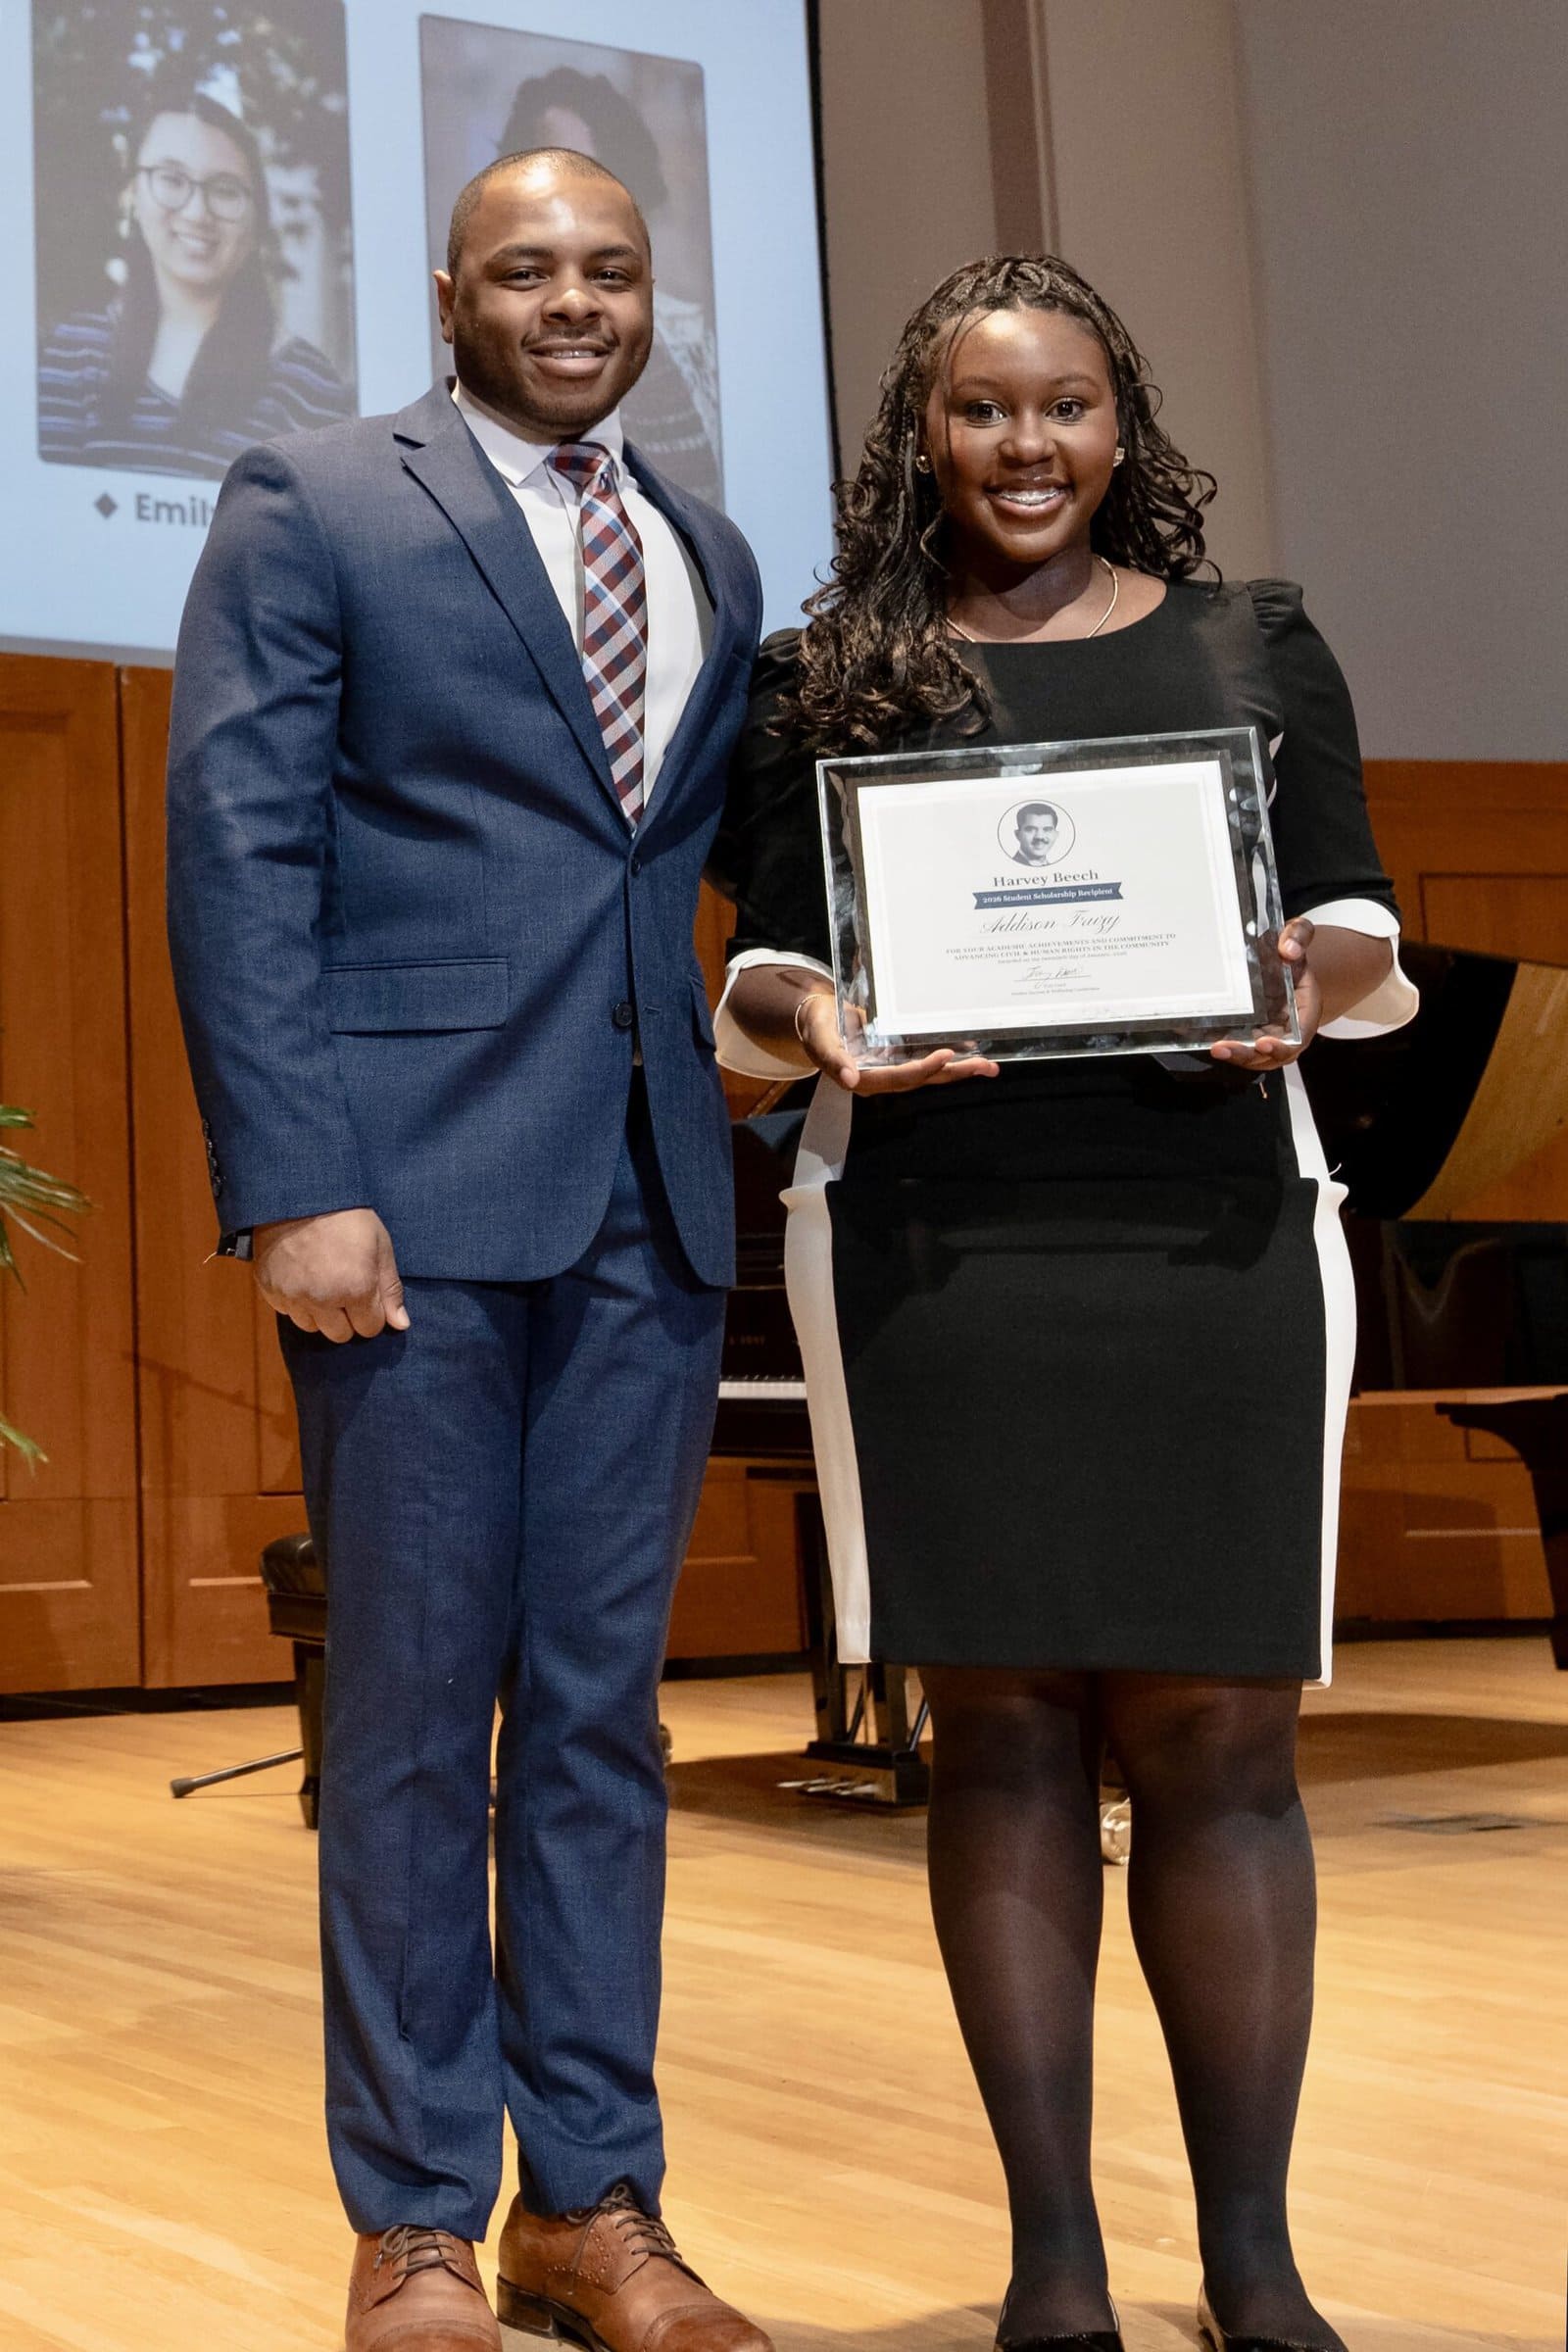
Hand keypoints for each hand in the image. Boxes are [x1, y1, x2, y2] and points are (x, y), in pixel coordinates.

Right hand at [253, 1208, 409, 1341]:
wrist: (300, 1194)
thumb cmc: (348, 1217)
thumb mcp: (380, 1246)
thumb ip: (390, 1289)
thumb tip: (401, 1324)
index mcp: (356, 1289)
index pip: (369, 1328)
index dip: (372, 1313)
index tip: (367, 1294)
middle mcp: (322, 1299)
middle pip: (341, 1335)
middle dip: (348, 1319)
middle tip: (346, 1290)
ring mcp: (293, 1296)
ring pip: (312, 1327)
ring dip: (321, 1314)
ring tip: (323, 1284)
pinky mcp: (269, 1289)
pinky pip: (288, 1312)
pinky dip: (297, 1302)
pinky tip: (303, 1279)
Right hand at [794, 990, 999, 1092]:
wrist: (818, 1019)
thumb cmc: (818, 1026)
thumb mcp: (820, 1039)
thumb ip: (833, 1059)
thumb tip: (849, 1080)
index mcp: (864, 1077)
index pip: (899, 1077)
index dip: (923, 1068)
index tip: (945, 1054)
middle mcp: (883, 1078)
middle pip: (923, 1080)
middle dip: (955, 1073)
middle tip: (985, 1066)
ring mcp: (893, 1070)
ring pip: (931, 1075)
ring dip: (960, 1071)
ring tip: (989, 1067)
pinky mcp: (899, 1059)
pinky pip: (928, 1062)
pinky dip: (951, 1060)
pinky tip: (972, 1053)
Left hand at [1210, 917, 1320, 1070]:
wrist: (1281, 958)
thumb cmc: (1289, 949)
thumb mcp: (1298, 934)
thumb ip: (1298, 935)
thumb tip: (1288, 949)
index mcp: (1305, 1008)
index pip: (1299, 1034)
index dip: (1283, 1044)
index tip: (1263, 1043)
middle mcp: (1286, 1027)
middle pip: (1271, 1053)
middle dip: (1247, 1054)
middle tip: (1223, 1048)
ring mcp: (1267, 1033)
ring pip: (1253, 1054)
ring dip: (1233, 1055)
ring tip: (1214, 1048)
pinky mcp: (1249, 1032)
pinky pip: (1238, 1044)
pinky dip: (1222, 1044)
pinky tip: (1199, 1038)